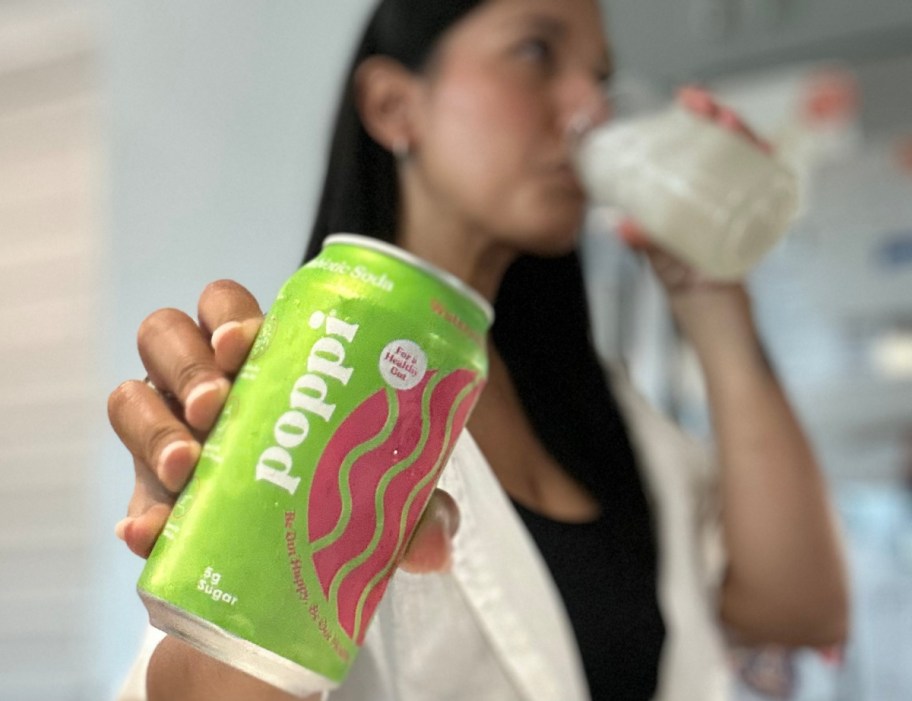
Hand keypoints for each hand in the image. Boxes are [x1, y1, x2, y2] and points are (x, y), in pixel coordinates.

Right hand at [107, 279, 458, 571]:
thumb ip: (416, 507)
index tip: (241, 345)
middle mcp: (202, 383)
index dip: (226, 316)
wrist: (294, 556)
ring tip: (187, 469)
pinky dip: (137, 513)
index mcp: (258, 358)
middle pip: (164, 335)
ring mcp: (168, 432)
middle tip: (216, 406)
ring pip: (128, 397)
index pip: (226, 307)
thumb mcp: (382, 490)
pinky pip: (126, 493)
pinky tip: (149, 534)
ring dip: (154, 429)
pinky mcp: (149, 494)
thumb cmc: (342, 490)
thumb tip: (437, 545)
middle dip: (184, 365)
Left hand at [617, 85, 769, 296]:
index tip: (686, 101)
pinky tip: (766, 150)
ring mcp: (735, 199)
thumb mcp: (658, 256)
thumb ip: (643, 242)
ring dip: (740, 133)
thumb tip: (621, 227)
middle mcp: (711, 190)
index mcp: (683, 193)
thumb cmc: (683, 279)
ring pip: (743, 156)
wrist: (711, 308)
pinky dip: (768, 164)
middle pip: (719, 142)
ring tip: (730, 122)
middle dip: (716, 117)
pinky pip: (766, 183)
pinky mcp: (757, 215)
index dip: (690, 118)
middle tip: (709, 107)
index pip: (689, 143)